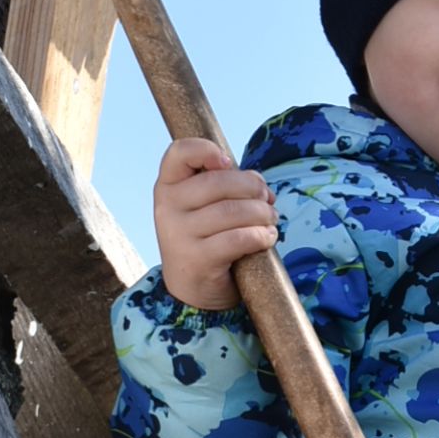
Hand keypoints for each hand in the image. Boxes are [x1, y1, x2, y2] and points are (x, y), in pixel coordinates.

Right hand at [155, 136, 278, 310]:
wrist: (191, 287)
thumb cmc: (206, 235)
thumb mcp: (206, 205)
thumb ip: (226, 184)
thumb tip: (258, 183)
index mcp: (168, 186)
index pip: (179, 153)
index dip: (206, 150)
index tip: (227, 162)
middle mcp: (167, 208)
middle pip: (220, 182)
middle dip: (254, 188)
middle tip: (267, 200)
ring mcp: (178, 235)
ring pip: (233, 211)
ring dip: (263, 214)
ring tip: (271, 219)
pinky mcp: (196, 260)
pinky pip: (238, 238)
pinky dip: (261, 235)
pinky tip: (267, 237)